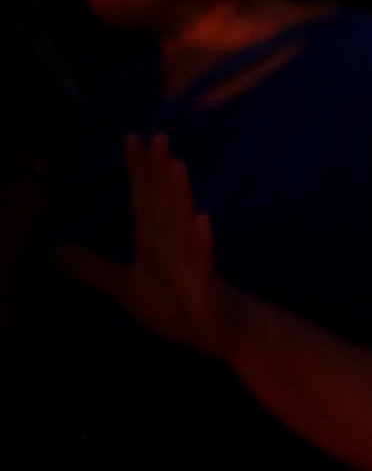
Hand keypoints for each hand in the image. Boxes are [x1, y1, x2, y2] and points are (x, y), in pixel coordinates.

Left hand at [56, 133, 234, 357]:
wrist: (218, 333)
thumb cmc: (178, 306)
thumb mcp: (126, 288)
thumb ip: (94, 269)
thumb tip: (54, 251)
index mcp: (154, 241)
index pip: (143, 200)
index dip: (137, 170)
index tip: (132, 137)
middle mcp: (172, 244)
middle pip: (163, 203)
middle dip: (159, 171)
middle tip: (159, 136)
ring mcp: (191, 261)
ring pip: (182, 224)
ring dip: (179, 196)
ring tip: (177, 167)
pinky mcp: (206, 283)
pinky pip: (202, 259)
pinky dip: (202, 240)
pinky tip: (203, 219)